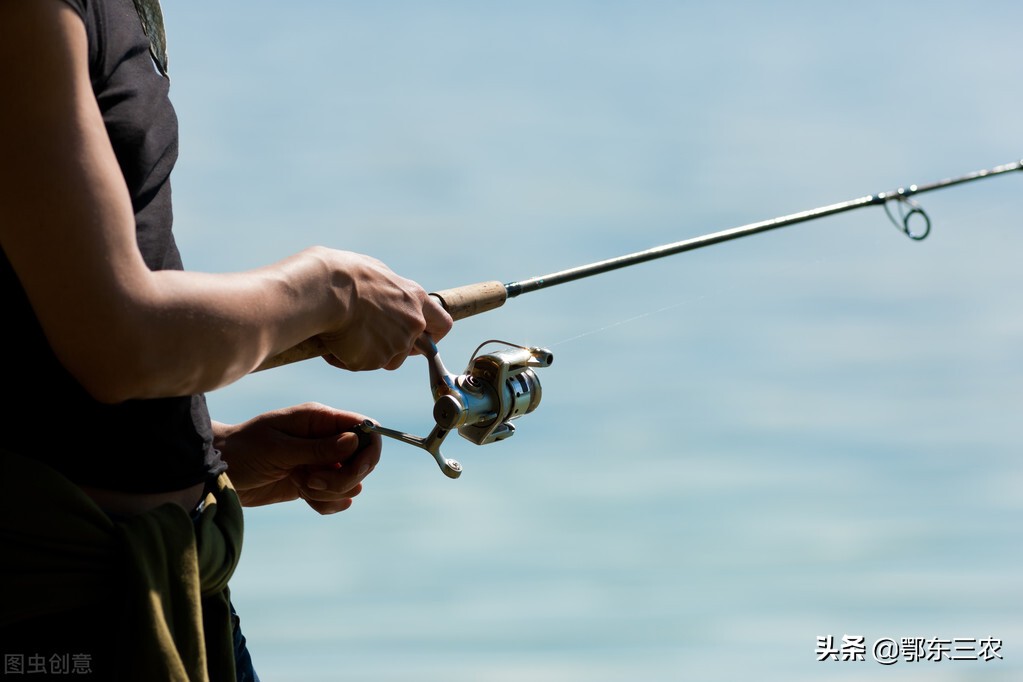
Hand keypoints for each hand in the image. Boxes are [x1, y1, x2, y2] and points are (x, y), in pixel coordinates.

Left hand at [214, 402, 381, 513]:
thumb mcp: (278, 449)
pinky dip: (325, 504)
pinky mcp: (312, 484)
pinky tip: (305, 499)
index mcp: (319, 419)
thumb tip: (355, 440)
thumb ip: (318, 448)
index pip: (364, 428)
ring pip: (350, 482)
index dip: (368, 450)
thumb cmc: (242, 451)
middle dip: (345, 478)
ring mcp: (320, 462)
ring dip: (331, 492)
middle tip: (313, 482)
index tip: (353, 470)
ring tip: (301, 485)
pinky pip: (335, 498)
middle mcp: (324, 439)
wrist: (217, 472)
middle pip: (362, 459)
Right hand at [312, 249, 452, 370]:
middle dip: (391, 346)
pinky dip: (346, 357)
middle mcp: (413, 324)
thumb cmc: (345, 275)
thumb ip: (390, 292)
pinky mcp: (374, 361)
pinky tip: (333, 339)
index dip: (432, 334)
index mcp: (415, 298)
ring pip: (385, 359)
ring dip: (368, 352)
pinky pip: (360, 364)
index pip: (442, 324)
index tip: (420, 337)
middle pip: (410, 348)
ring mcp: (396, 345)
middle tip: (366, 334)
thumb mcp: (376, 273)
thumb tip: (385, 297)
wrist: (326, 291)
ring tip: (344, 331)